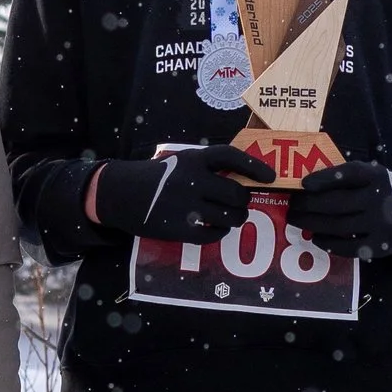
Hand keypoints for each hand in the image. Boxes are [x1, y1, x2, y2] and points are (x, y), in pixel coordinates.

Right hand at [83, 149, 264, 241]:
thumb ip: (208, 168)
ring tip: (233, 217)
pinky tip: (215, 228)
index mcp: (193, 159)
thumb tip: (246, 180)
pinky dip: (220, 232)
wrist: (121, 194)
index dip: (254, 166)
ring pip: (231, 216)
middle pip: (236, 193)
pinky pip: (215, 234)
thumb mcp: (181, 162)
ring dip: (238, 218)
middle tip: (240, 203)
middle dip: (243, 200)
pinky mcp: (180, 228)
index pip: (231, 157)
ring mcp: (187, 206)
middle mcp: (192, 181)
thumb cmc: (159, 178)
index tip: (270, 177)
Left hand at [290, 160, 391, 259]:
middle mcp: (378, 199)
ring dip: (311, 223)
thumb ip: (348, 177)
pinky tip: (316, 238)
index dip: (323, 179)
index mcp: (376, 177)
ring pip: (336, 226)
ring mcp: (379, 224)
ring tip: (296, 220)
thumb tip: (307, 185)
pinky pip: (347, 247)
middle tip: (291, 206)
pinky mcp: (379, 245)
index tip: (303, 185)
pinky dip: (327, 243)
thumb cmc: (387, 189)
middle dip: (307, 205)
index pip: (347, 175)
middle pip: (335, 203)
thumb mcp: (375, 174)